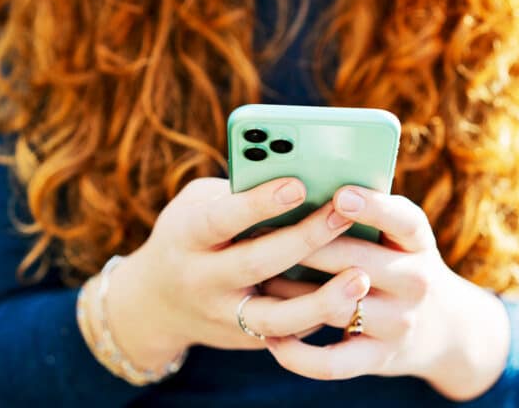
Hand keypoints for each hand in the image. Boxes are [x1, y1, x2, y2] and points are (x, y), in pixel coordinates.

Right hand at [82, 178, 370, 372]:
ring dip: (322, 301)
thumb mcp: (197, 205)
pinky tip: (353, 297)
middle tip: (343, 214)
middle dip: (303, 239)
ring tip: (361, 277)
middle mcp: (201, 281)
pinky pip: (290, 333)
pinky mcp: (247, 340)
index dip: (258, 204)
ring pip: (276, 318)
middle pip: (255, 264)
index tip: (298, 184)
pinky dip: (322, 315)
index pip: (221, 220)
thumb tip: (303, 179)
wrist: (157, 304)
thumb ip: (238, 193)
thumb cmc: (189, 235)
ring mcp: (224, 317)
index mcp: (186, 237)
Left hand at [262, 186, 510, 400]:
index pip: (404, 221)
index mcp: (417, 242)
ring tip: (257, 280)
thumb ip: (363, 215)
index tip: (340, 196)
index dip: (374, 208)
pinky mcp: (379, 358)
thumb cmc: (396, 264)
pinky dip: (298, 354)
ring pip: (336, 306)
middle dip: (305, 246)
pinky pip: (332, 362)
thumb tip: (300, 188)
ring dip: (290, 293)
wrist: (440, 327)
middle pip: (355, 260)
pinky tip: (272, 338)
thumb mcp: (397, 237)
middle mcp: (415, 281)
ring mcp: (399, 323)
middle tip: (258, 231)